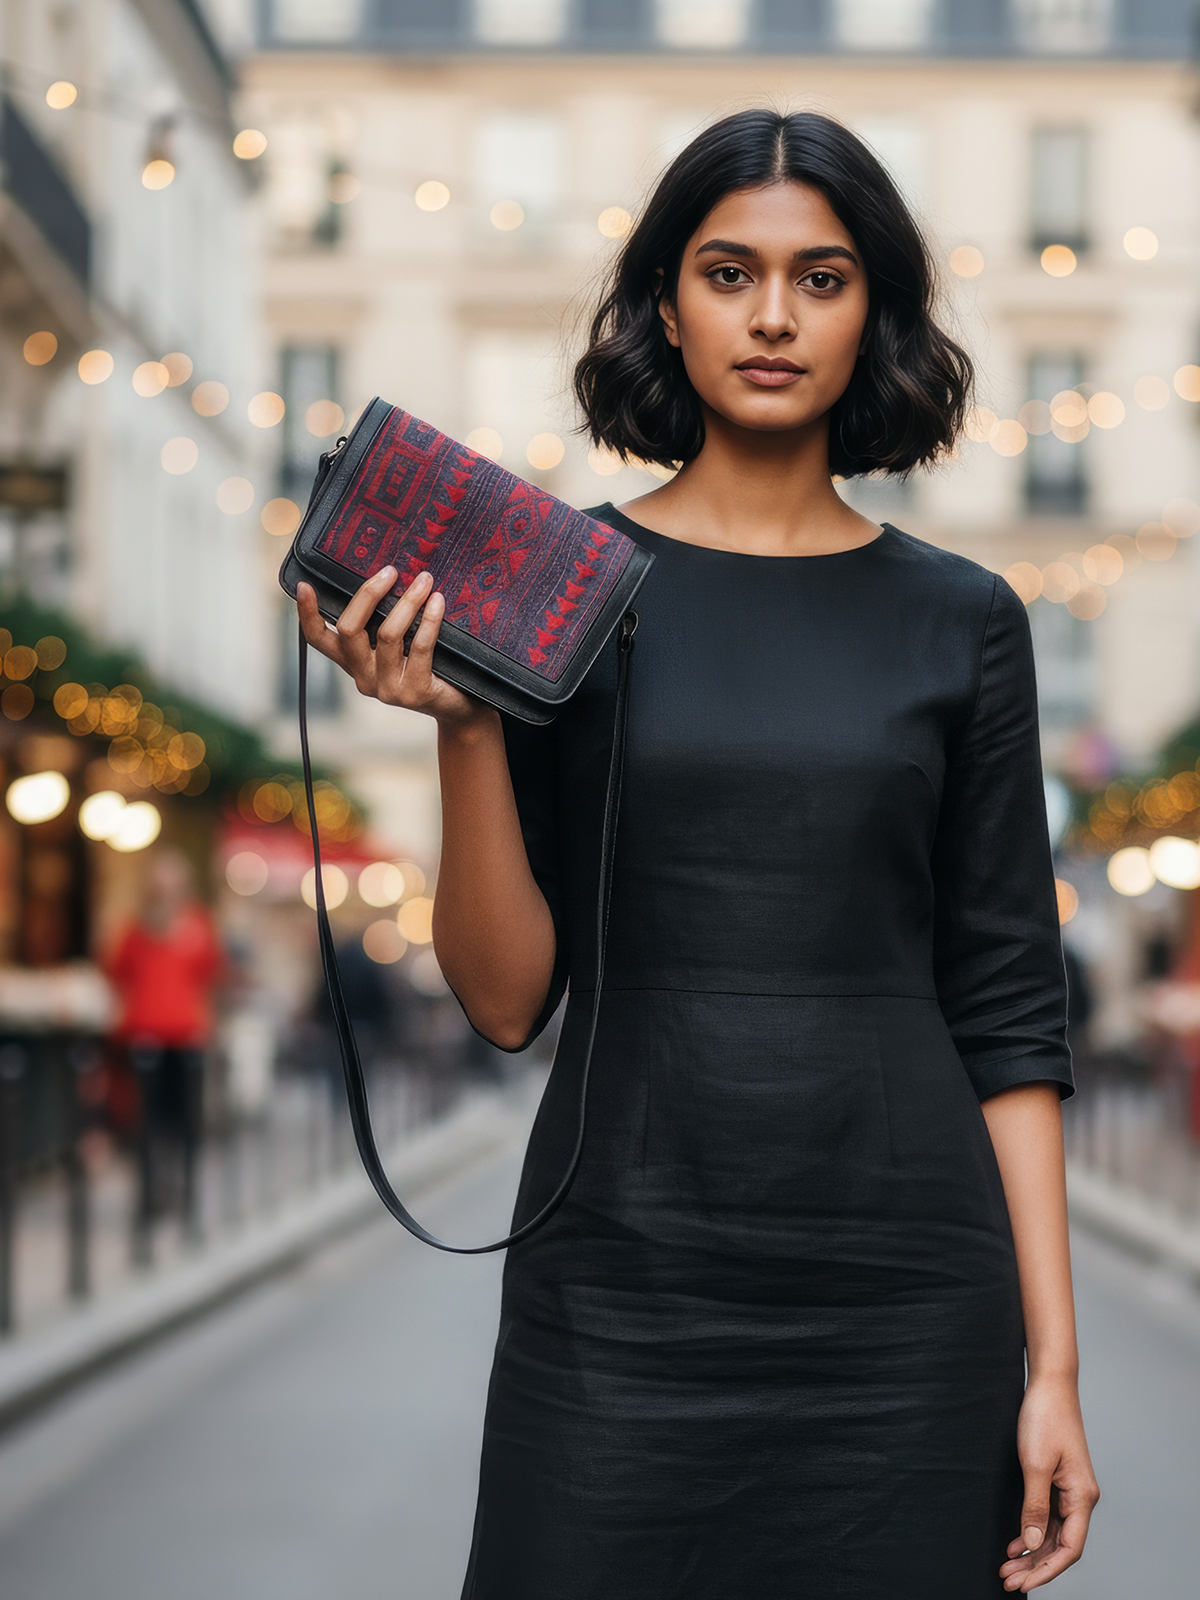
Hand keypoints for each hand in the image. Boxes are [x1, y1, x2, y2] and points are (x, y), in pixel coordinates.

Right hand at [297, 568, 490, 730]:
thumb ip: (386, 622)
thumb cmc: (432, 668)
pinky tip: (438, 601)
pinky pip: (420, 647)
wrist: (459, 708)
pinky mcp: (414, 693)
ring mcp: (387, 689)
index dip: (307, 615)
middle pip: (349, 629)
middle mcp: (364, 678)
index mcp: (354, 664)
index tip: (304, 586)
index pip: (319, 640)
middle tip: (391, 571)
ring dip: (407, 601)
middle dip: (368, 594)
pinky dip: (429, 619)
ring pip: (387, 634)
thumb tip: (388, 575)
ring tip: (425, 580)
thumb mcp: (402, 646)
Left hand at [1000, 1374, 1099, 1590]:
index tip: (1023, 1583)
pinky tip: (1017, 1542)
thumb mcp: (1034, 1464)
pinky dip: (1034, 1531)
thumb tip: (1034, 1543)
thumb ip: (1034, 1506)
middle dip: (1036, 1566)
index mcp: (1082, 1496)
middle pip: (1062, 1545)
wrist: (1050, 1383)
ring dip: (1033, 1551)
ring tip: (1008, 1566)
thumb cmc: (1045, 1417)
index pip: (1070, 1548)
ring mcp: (1070, 1488)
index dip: (1047, 1570)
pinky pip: (1050, 1515)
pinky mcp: (1059, 1479)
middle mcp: (1080, 1497)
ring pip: (1054, 1532)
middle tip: (1008, 1580)